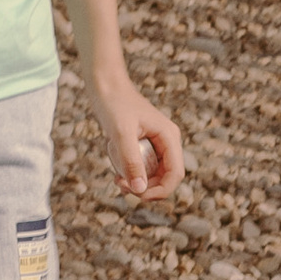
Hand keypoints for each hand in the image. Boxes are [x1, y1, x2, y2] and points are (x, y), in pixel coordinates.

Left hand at [94, 81, 184, 202]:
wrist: (105, 84)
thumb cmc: (114, 103)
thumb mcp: (121, 134)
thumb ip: (131, 162)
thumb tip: (139, 190)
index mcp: (169, 137)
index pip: (175, 175)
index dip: (160, 191)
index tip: (138, 195)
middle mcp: (167, 142)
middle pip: (164, 178)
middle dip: (145, 187)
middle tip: (121, 185)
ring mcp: (156, 143)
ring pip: (152, 175)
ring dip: (136, 181)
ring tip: (117, 178)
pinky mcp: (143, 144)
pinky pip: (141, 167)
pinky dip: (129, 172)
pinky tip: (116, 167)